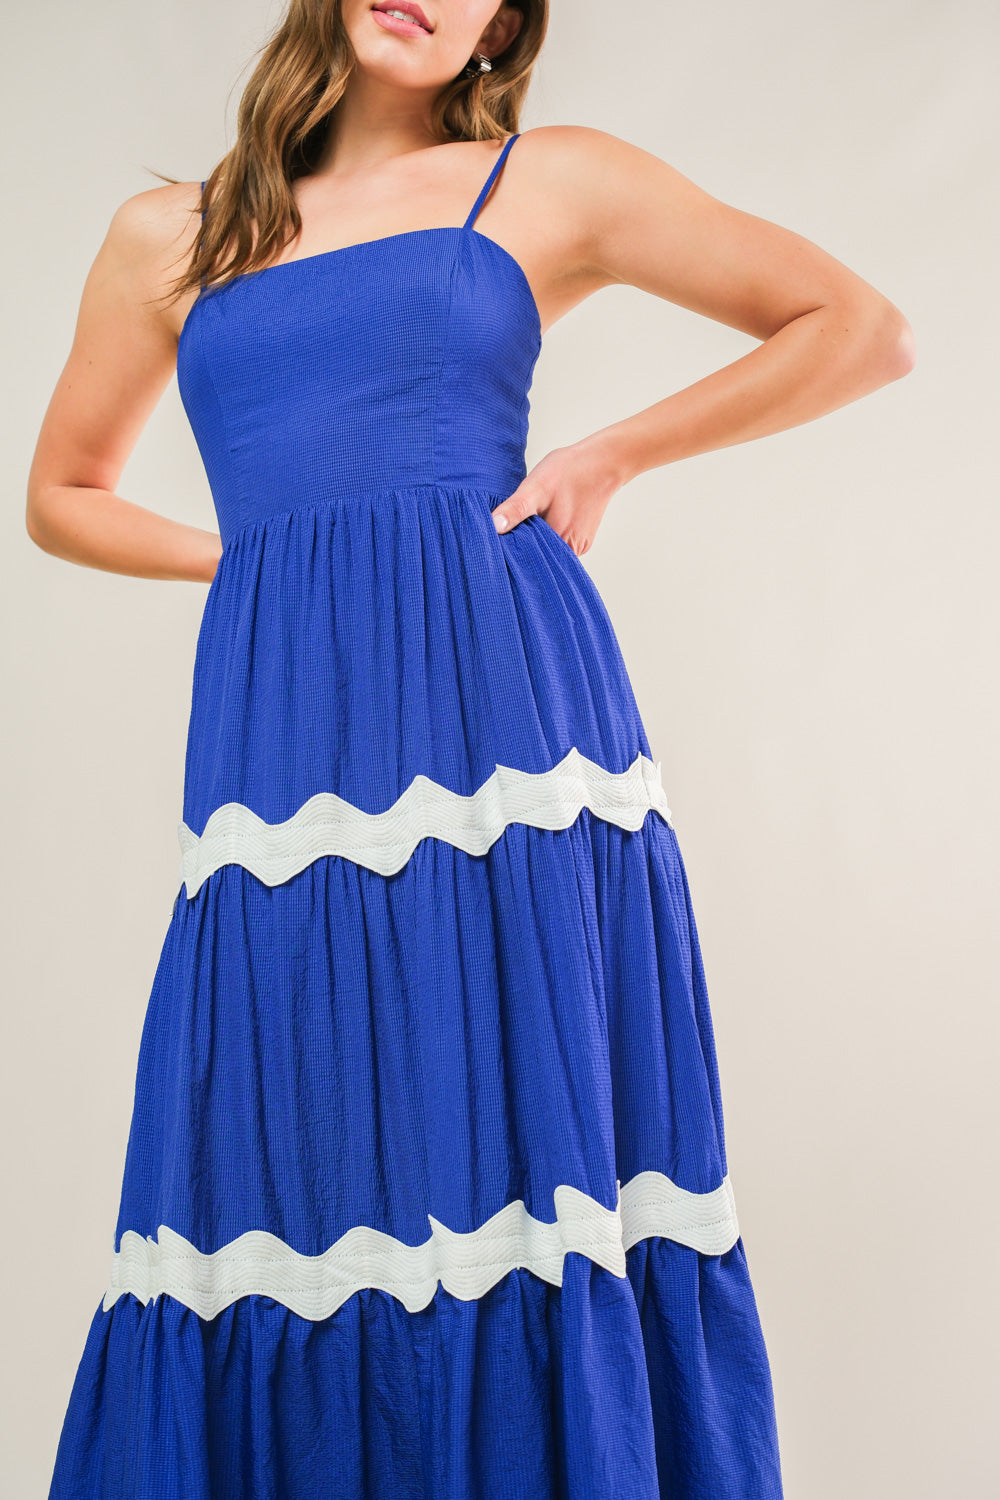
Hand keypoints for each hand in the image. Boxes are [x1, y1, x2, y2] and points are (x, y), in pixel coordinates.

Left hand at [490, 434, 632, 555]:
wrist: (602, 462)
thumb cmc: (570, 472)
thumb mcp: (535, 488)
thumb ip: (515, 509)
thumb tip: (494, 527)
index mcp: (559, 543)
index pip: (527, 558)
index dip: (511, 550)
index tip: (500, 540)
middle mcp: (571, 551)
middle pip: (538, 556)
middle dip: (524, 545)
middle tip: (514, 526)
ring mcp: (578, 546)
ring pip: (549, 549)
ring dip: (537, 538)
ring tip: (533, 519)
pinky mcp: (582, 539)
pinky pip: (559, 542)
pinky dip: (550, 533)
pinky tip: (547, 517)